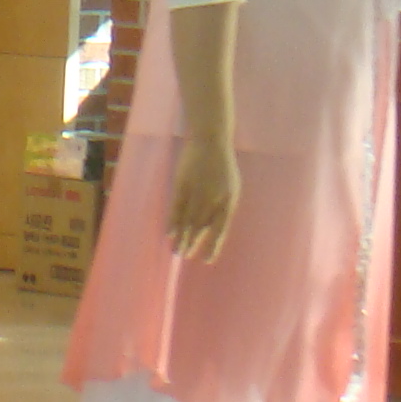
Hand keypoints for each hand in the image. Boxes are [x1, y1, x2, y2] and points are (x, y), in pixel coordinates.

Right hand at [167, 133, 239, 263]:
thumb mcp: (231, 188)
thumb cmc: (222, 167)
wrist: (211, 141)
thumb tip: (212, 230)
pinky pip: (177, 207)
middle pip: (201, 227)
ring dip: (181, 237)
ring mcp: (197, 192)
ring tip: (176, 250)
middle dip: (193, 244)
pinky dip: (173, 221)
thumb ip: (223, 208)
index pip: (220, 229)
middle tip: (185, 256)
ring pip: (187, 220)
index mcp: (228, 201)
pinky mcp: (183, 184)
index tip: (206, 260)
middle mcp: (213, 199)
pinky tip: (169, 233)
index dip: (213, 245)